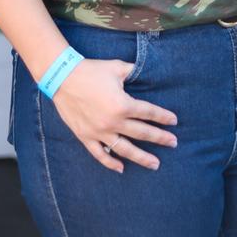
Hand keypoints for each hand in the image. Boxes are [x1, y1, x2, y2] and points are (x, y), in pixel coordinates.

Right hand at [52, 57, 178, 173]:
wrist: (62, 77)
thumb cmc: (91, 70)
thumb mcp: (117, 67)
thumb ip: (134, 71)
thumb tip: (148, 70)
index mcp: (123, 104)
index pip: (149, 113)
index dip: (163, 117)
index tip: (174, 121)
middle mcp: (113, 122)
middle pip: (142, 133)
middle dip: (160, 138)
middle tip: (173, 143)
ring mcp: (99, 132)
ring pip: (125, 149)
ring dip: (142, 158)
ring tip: (155, 164)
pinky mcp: (86, 136)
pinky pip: (100, 154)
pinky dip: (111, 163)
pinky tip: (121, 168)